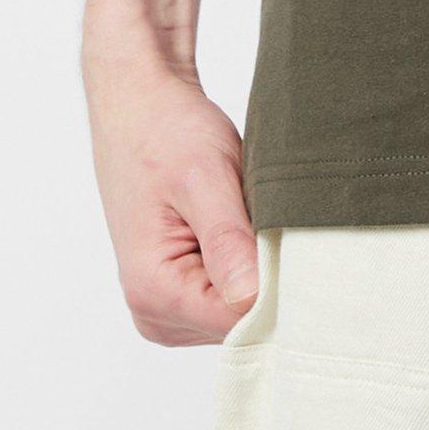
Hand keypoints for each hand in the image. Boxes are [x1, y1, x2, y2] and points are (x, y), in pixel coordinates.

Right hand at [89, 54, 263, 344]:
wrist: (141, 106)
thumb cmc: (166, 132)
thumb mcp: (205, 177)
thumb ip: (227, 242)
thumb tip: (250, 299)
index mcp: (154, 292)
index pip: (240, 323)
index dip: (277, 288)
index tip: (288, 242)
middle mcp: (155, 314)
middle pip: (241, 322)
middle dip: (266, 276)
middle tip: (261, 217)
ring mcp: (166, 309)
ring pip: (240, 311)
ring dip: (256, 267)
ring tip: (241, 216)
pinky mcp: (180, 295)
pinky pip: (231, 297)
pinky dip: (246, 263)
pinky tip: (235, 227)